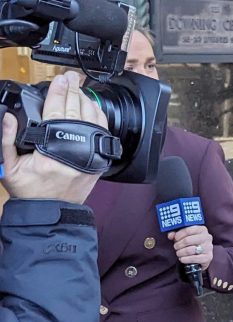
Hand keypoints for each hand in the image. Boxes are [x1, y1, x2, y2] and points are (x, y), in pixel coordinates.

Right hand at [1, 71, 106, 203]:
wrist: (51, 211)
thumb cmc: (30, 190)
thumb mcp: (9, 167)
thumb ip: (7, 140)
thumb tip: (10, 117)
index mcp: (50, 152)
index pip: (55, 113)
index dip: (57, 93)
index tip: (59, 79)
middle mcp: (73, 153)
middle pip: (76, 112)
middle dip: (73, 91)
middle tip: (71, 77)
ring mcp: (89, 156)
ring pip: (93, 120)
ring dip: (86, 101)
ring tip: (79, 88)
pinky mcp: (98, 161)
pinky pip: (102, 133)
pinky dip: (98, 117)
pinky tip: (92, 107)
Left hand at [169, 225, 213, 270]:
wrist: (201, 256)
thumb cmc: (191, 243)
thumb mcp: (184, 236)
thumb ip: (176, 234)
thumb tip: (170, 235)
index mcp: (202, 229)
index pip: (187, 230)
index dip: (178, 235)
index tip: (175, 238)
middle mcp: (207, 237)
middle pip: (187, 240)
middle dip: (178, 245)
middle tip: (176, 247)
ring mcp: (208, 248)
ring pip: (189, 250)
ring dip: (180, 253)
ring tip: (179, 253)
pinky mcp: (208, 257)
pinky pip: (193, 259)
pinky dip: (185, 259)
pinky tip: (182, 259)